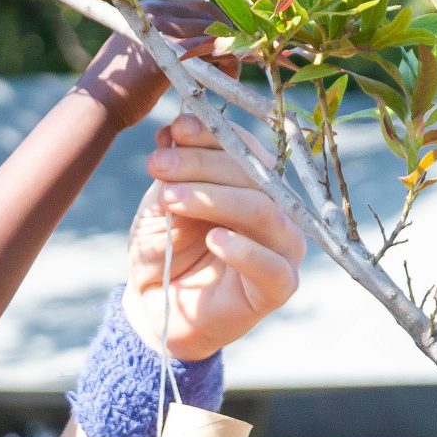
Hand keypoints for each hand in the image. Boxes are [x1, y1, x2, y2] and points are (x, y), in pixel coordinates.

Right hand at [75, 0, 222, 131]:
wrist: (94, 109)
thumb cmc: (117, 91)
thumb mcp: (142, 58)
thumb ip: (167, 45)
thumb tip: (200, 47)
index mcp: (149, 9)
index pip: (199, 7)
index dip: (222, 24)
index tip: (235, 45)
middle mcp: (155, 12)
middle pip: (211, 14)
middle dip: (232, 36)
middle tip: (244, 59)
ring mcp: (160, 30)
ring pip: (213, 32)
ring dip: (230, 53)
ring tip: (230, 77)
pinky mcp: (167, 52)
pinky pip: (208, 50)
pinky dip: (223, 63)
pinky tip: (225, 81)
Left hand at [123, 111, 306, 360]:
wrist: (154, 309)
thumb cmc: (164, 252)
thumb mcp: (163, 205)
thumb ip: (175, 171)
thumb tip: (176, 127)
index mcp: (254, 185)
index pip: (244, 149)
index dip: (212, 135)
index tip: (174, 129)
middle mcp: (277, 210)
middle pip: (252, 176)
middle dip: (201, 166)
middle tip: (159, 165)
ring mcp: (283, 247)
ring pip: (261, 212)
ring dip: (214, 200)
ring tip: (171, 199)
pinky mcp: (279, 285)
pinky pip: (270, 265)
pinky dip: (243, 250)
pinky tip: (214, 239)